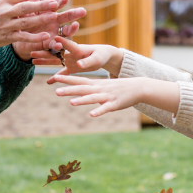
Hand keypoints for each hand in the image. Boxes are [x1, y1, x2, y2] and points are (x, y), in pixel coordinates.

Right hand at [0, 0, 66, 56]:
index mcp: (3, 1)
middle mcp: (4, 12)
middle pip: (26, 7)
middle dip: (42, 5)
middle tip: (55, 3)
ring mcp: (5, 25)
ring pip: (26, 21)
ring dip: (41, 18)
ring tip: (54, 16)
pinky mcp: (7, 38)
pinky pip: (23, 37)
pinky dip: (35, 37)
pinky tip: (46, 36)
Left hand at [11, 0, 86, 60]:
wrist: (19, 37)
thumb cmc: (24, 20)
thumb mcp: (27, 10)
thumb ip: (31, 1)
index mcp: (49, 10)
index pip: (58, 4)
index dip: (61, 1)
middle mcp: (55, 21)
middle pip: (67, 16)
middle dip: (74, 13)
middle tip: (82, 11)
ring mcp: (54, 32)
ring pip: (66, 31)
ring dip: (72, 29)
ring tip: (75, 25)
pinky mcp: (49, 44)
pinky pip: (55, 45)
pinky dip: (58, 45)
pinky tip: (60, 44)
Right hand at [30, 36, 124, 82]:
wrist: (103, 56)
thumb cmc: (101, 54)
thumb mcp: (97, 59)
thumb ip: (88, 62)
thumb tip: (79, 65)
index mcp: (77, 49)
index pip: (67, 44)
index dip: (59, 41)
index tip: (50, 38)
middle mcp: (70, 53)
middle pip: (54, 52)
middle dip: (43, 52)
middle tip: (31, 51)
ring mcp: (69, 60)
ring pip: (54, 61)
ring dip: (44, 61)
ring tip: (32, 61)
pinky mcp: (71, 67)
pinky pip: (62, 72)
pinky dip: (56, 77)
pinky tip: (48, 82)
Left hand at [52, 75, 179, 116]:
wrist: (138, 87)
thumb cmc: (119, 88)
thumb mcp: (103, 86)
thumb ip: (91, 89)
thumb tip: (78, 92)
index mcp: (96, 84)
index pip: (79, 80)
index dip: (67, 79)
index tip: (54, 77)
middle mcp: (99, 89)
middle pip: (82, 89)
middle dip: (69, 90)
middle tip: (56, 91)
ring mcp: (107, 96)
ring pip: (92, 98)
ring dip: (82, 100)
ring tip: (71, 102)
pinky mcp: (115, 104)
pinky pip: (105, 108)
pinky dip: (99, 111)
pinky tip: (91, 115)